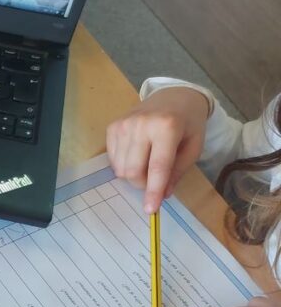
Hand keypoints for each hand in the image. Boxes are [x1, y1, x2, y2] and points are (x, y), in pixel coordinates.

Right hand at [106, 87, 211, 212]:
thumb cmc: (188, 123)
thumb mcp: (194, 147)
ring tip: (146, 163)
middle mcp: (142, 124)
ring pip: (121, 169)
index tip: (150, 210)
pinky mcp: (113, 127)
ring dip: (134, 175)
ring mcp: (124, 125)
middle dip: (143, 184)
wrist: (173, 96)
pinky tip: (136, 154)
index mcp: (167, 127)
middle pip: (133, 171)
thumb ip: (178, 171)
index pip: (158, 166)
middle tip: (154, 179)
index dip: (153, 190)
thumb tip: (162, 194)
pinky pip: (113, 160)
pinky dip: (124, 165)